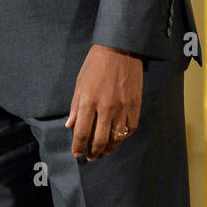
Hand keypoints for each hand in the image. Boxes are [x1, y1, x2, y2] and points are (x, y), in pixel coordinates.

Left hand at [65, 44, 142, 160]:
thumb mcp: (80, 82)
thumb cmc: (96, 63)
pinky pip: (130, 128)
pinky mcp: (135, 105)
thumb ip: (76, 106)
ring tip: (103, 152)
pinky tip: (118, 139)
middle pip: (99, 140)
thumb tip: (70, 126)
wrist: (120, 48)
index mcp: (89, 101)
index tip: (76, 153)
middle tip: (90, 157)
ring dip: (108, 148)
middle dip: (93, 152)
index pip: (82, 133)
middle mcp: (106, 108)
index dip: (78, 147)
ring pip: (116, 138)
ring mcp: (123, 107)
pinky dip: (123, 137)